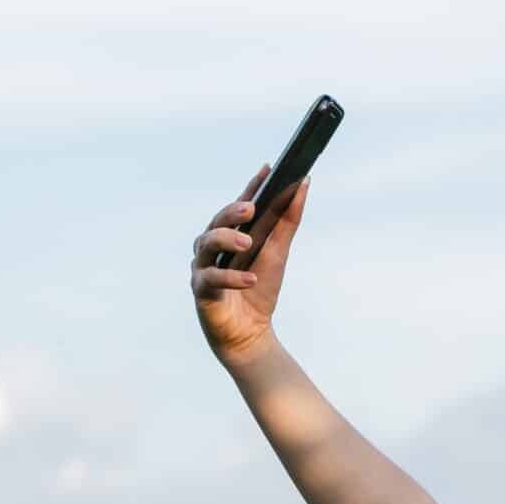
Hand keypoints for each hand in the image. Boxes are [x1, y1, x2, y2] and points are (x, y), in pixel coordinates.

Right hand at [191, 162, 309, 366]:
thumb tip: (303, 184)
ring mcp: (203, 267)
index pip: (240, 205)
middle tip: (251, 208)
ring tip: (247, 244)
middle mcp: (212, 247)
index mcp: (230, 234)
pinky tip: (249, 278)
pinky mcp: (201, 291)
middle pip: (217, 221)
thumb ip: (288, 219)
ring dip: (227, 240)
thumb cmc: (259, 291)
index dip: (252, 187)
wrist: (250, 334)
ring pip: (207, 244)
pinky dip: (231, 277)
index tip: (268, 169)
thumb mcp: (278, 251)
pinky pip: (211, 278)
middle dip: (233, 212)